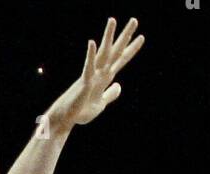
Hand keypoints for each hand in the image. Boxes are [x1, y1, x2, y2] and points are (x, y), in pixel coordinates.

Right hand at [47, 17, 144, 132]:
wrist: (67, 118)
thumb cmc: (81, 110)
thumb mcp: (101, 103)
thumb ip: (110, 94)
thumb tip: (119, 86)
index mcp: (105, 77)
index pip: (121, 60)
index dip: (131, 49)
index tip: (141, 37)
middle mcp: (100, 72)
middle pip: (115, 51)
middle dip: (125, 37)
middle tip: (134, 20)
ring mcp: (92, 75)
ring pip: (103, 53)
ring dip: (107, 36)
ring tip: (112, 20)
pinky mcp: (84, 82)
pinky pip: (88, 67)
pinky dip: (90, 55)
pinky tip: (92, 43)